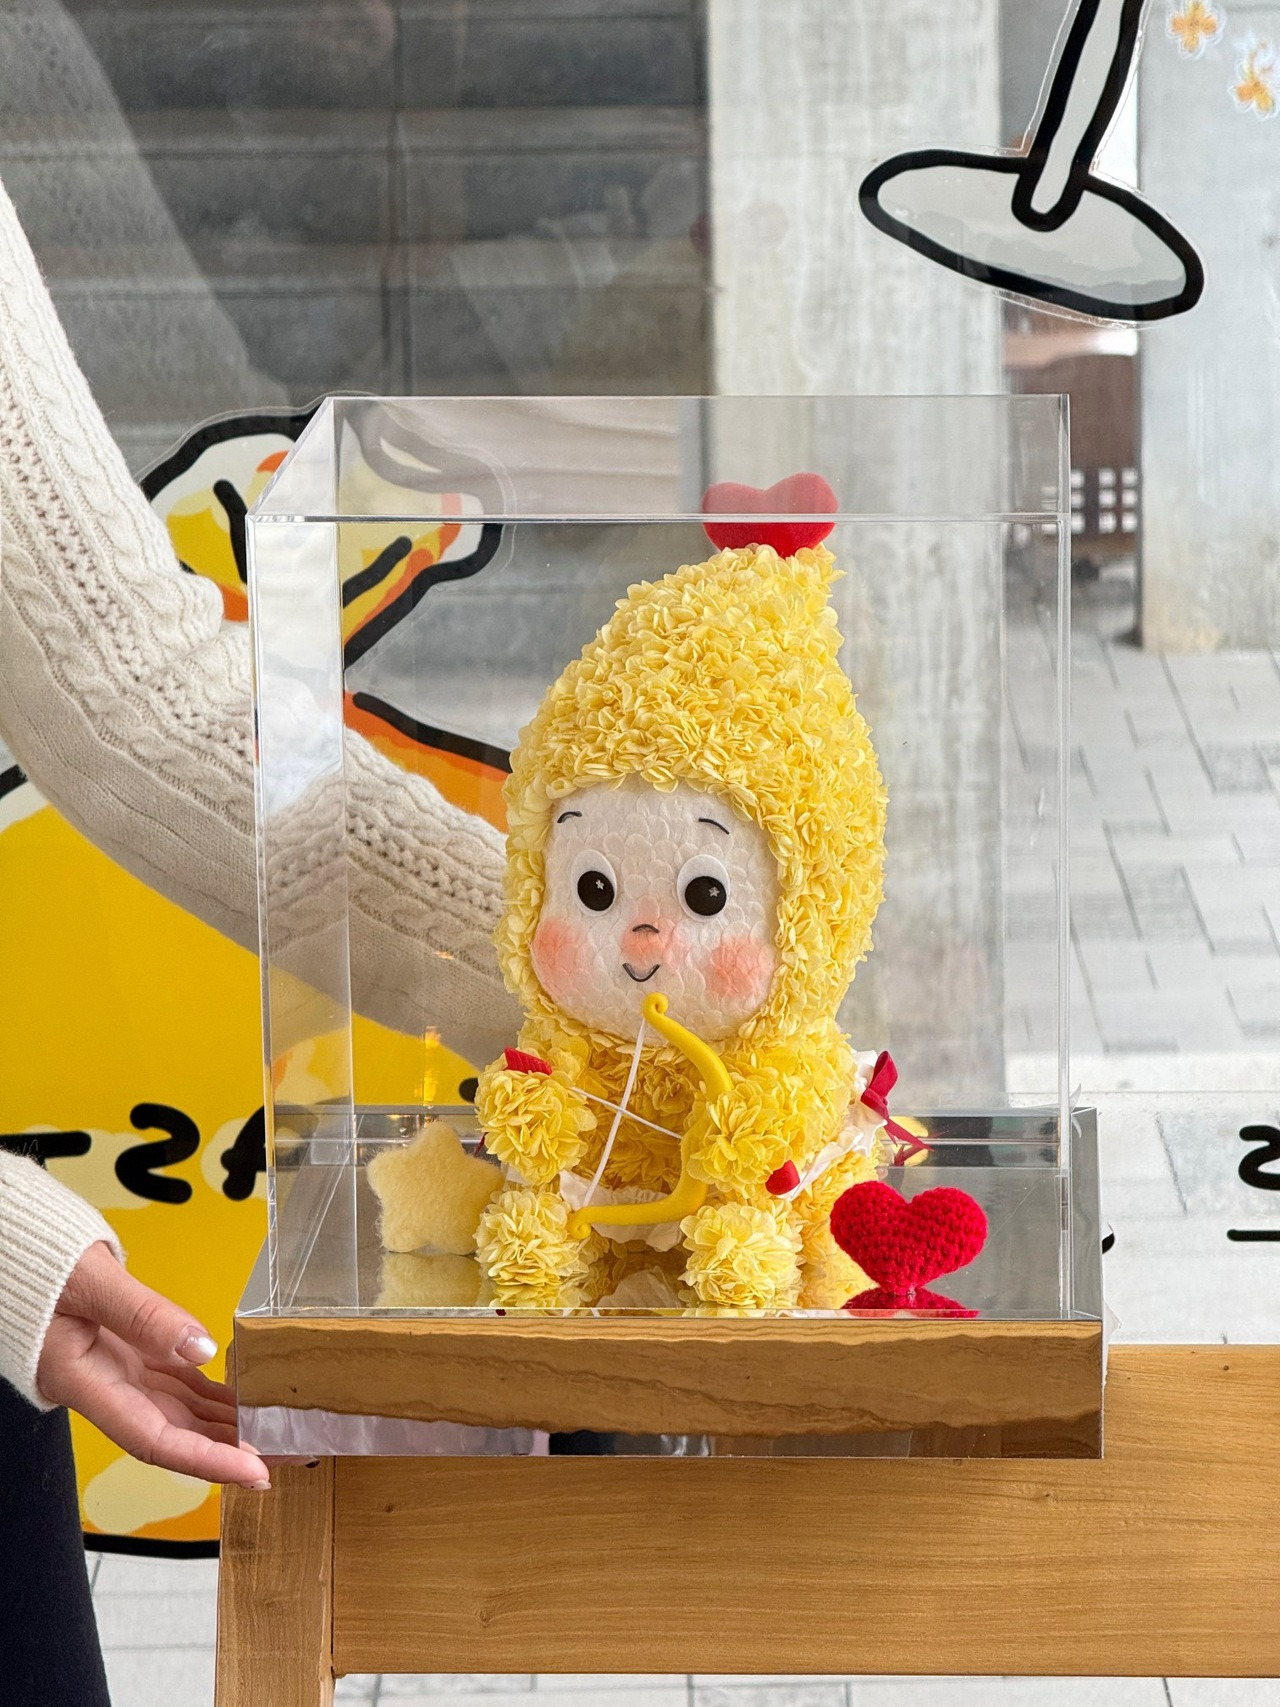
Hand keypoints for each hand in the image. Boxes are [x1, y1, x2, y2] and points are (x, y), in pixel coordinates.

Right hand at [36, 1241, 269, 1489]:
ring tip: (277, 1434)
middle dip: (231, 1453)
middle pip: (176, 1435)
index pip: (154, 1439)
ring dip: (228, 1427)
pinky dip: (214, 1396)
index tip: (254, 1471)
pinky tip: (247, 1402)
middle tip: (287, 1457)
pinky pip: (180, 1386)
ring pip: (183, 1414)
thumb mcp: (91, 1280)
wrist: (20, 1257)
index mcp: (85, 1381)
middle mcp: (106, 1388)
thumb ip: (142, 1314)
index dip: (207, 1461)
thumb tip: (200, 1346)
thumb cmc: (41, 1267)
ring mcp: (121, 1375)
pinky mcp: (133, 1358)